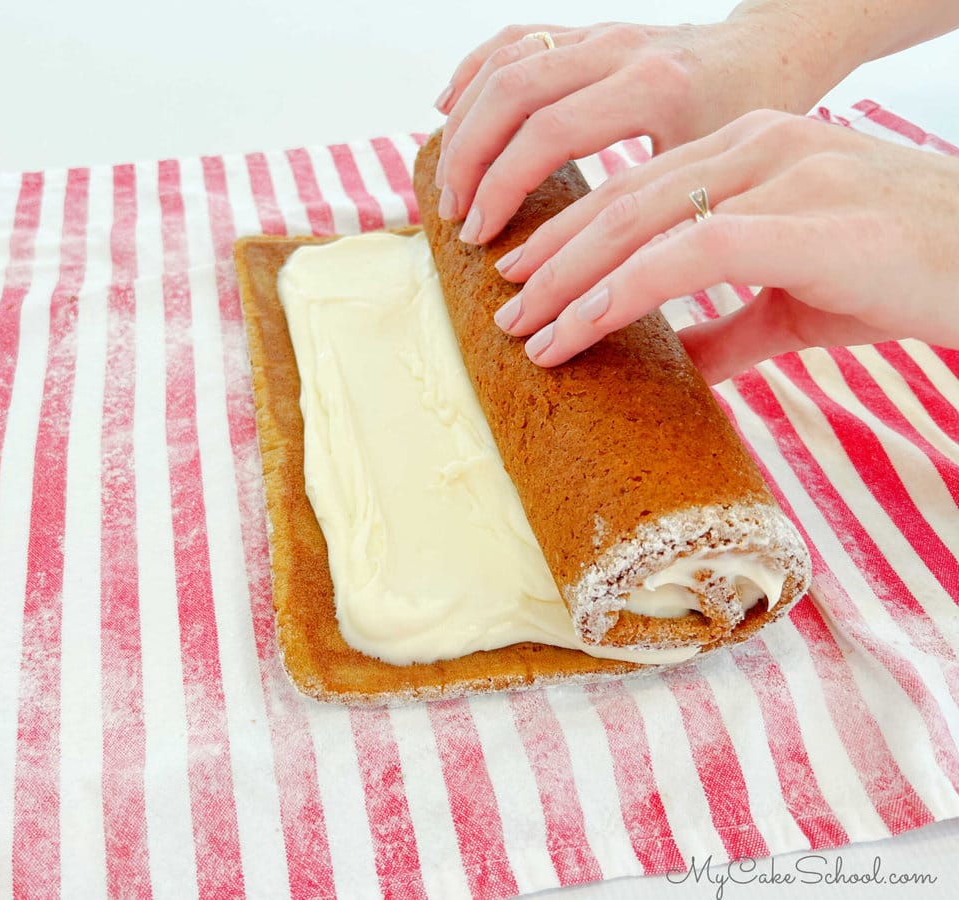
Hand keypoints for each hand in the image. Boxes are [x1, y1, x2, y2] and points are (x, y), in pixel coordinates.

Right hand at [432, 13, 842, 244]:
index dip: (500, 190)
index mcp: (655, 87)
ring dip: (463, 125)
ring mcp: (599, 33)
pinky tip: (447, 111)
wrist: (773, 55)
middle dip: (470, 161)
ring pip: (503, 62)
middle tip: (455, 218)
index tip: (480, 241)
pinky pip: (513, 40)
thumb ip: (665, 232)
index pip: (547, 134)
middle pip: (511, 92)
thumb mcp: (722, 182)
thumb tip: (599, 307)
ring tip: (449, 183)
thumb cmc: (753, 131)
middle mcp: (620, 48)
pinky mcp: (587, 30)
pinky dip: (471, 74)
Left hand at [490, 110, 958, 382]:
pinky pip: (683, 255)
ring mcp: (780, 173)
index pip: (638, 187)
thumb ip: (736, 319)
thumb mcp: (800, 297)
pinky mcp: (800, 219)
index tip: (528, 276)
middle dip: (553, 256)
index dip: (573, 232)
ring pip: (639, 222)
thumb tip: (685, 358)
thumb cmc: (906, 274)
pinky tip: (576, 330)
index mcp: (755, 149)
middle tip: (505, 308)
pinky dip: (618, 294)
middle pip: (623, 200)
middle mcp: (759, 145)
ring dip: (569, 280)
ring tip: (524, 328)